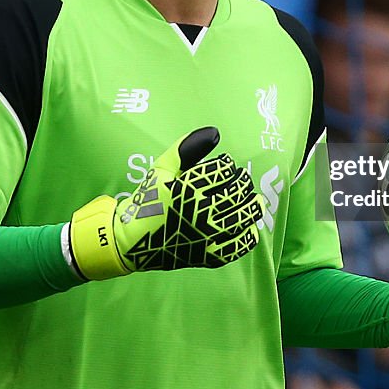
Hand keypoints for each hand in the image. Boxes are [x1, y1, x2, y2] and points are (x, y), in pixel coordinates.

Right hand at [68, 127, 262, 279]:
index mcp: (186, 189)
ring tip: (255, 199)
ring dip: (253, 206)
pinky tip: (250, 226)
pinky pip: (237, 246)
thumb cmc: (148, 201)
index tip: (227, 165)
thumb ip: (187, 148)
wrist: (132, 241)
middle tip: (243, 179)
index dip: (228, 165)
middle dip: (243, 181)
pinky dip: (248, 236)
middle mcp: (198, 212)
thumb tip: (216, 133)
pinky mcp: (207, 256)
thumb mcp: (161, 170)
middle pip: (236, 192)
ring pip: (242, 217)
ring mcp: (205, 236)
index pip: (222, 171)